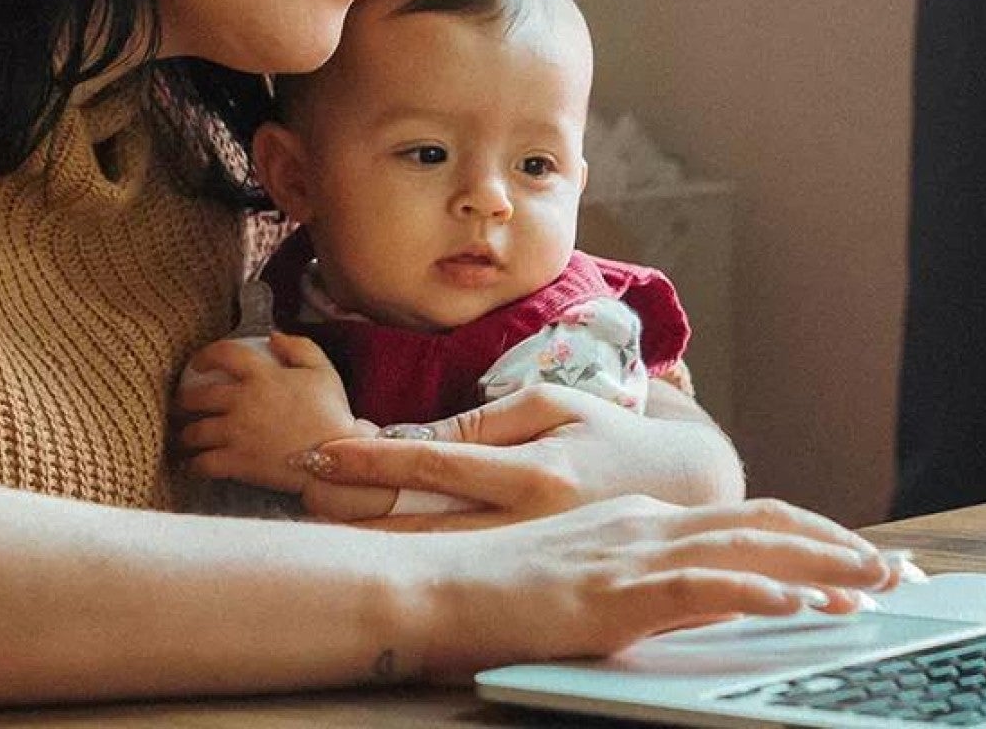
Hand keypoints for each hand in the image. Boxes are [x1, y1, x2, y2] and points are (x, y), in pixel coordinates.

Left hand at [175, 332, 360, 492]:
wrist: (336, 458)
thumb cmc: (331, 413)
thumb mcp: (323, 370)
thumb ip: (299, 347)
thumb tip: (274, 335)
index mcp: (262, 375)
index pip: (223, 354)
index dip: (205, 356)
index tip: (198, 363)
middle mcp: (242, 401)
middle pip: (197, 397)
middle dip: (184, 401)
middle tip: (183, 405)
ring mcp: (236, 433)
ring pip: (194, 432)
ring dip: (186, 434)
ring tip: (186, 437)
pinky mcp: (237, 463)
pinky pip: (203, 464)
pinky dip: (194, 465)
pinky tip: (194, 466)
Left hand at [301, 383, 742, 528]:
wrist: (684, 491)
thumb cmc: (610, 436)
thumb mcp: (551, 407)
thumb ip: (481, 422)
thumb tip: (410, 438)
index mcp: (531, 471)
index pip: (431, 463)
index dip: (368, 460)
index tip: (315, 454)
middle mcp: (525, 521)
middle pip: (418, 523)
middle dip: (354, 509)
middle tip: (300, 492)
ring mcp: (529, 557)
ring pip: (433, 556)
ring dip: (374, 541)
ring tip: (321, 523)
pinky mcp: (533, 578)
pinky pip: (460, 570)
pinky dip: (414, 559)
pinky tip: (378, 553)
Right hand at [412, 494, 902, 680]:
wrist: (424, 585)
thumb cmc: (487, 591)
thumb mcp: (575, 577)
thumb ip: (631, 583)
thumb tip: (684, 604)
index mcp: (637, 520)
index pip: (742, 522)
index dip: (808, 535)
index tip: (857, 559)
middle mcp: (644, 526)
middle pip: (762, 525)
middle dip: (835, 546)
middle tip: (894, 570)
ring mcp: (629, 555)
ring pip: (747, 550)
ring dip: (819, 567)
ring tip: (872, 587)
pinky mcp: (612, 593)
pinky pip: (703, 588)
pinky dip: (761, 595)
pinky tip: (801, 607)